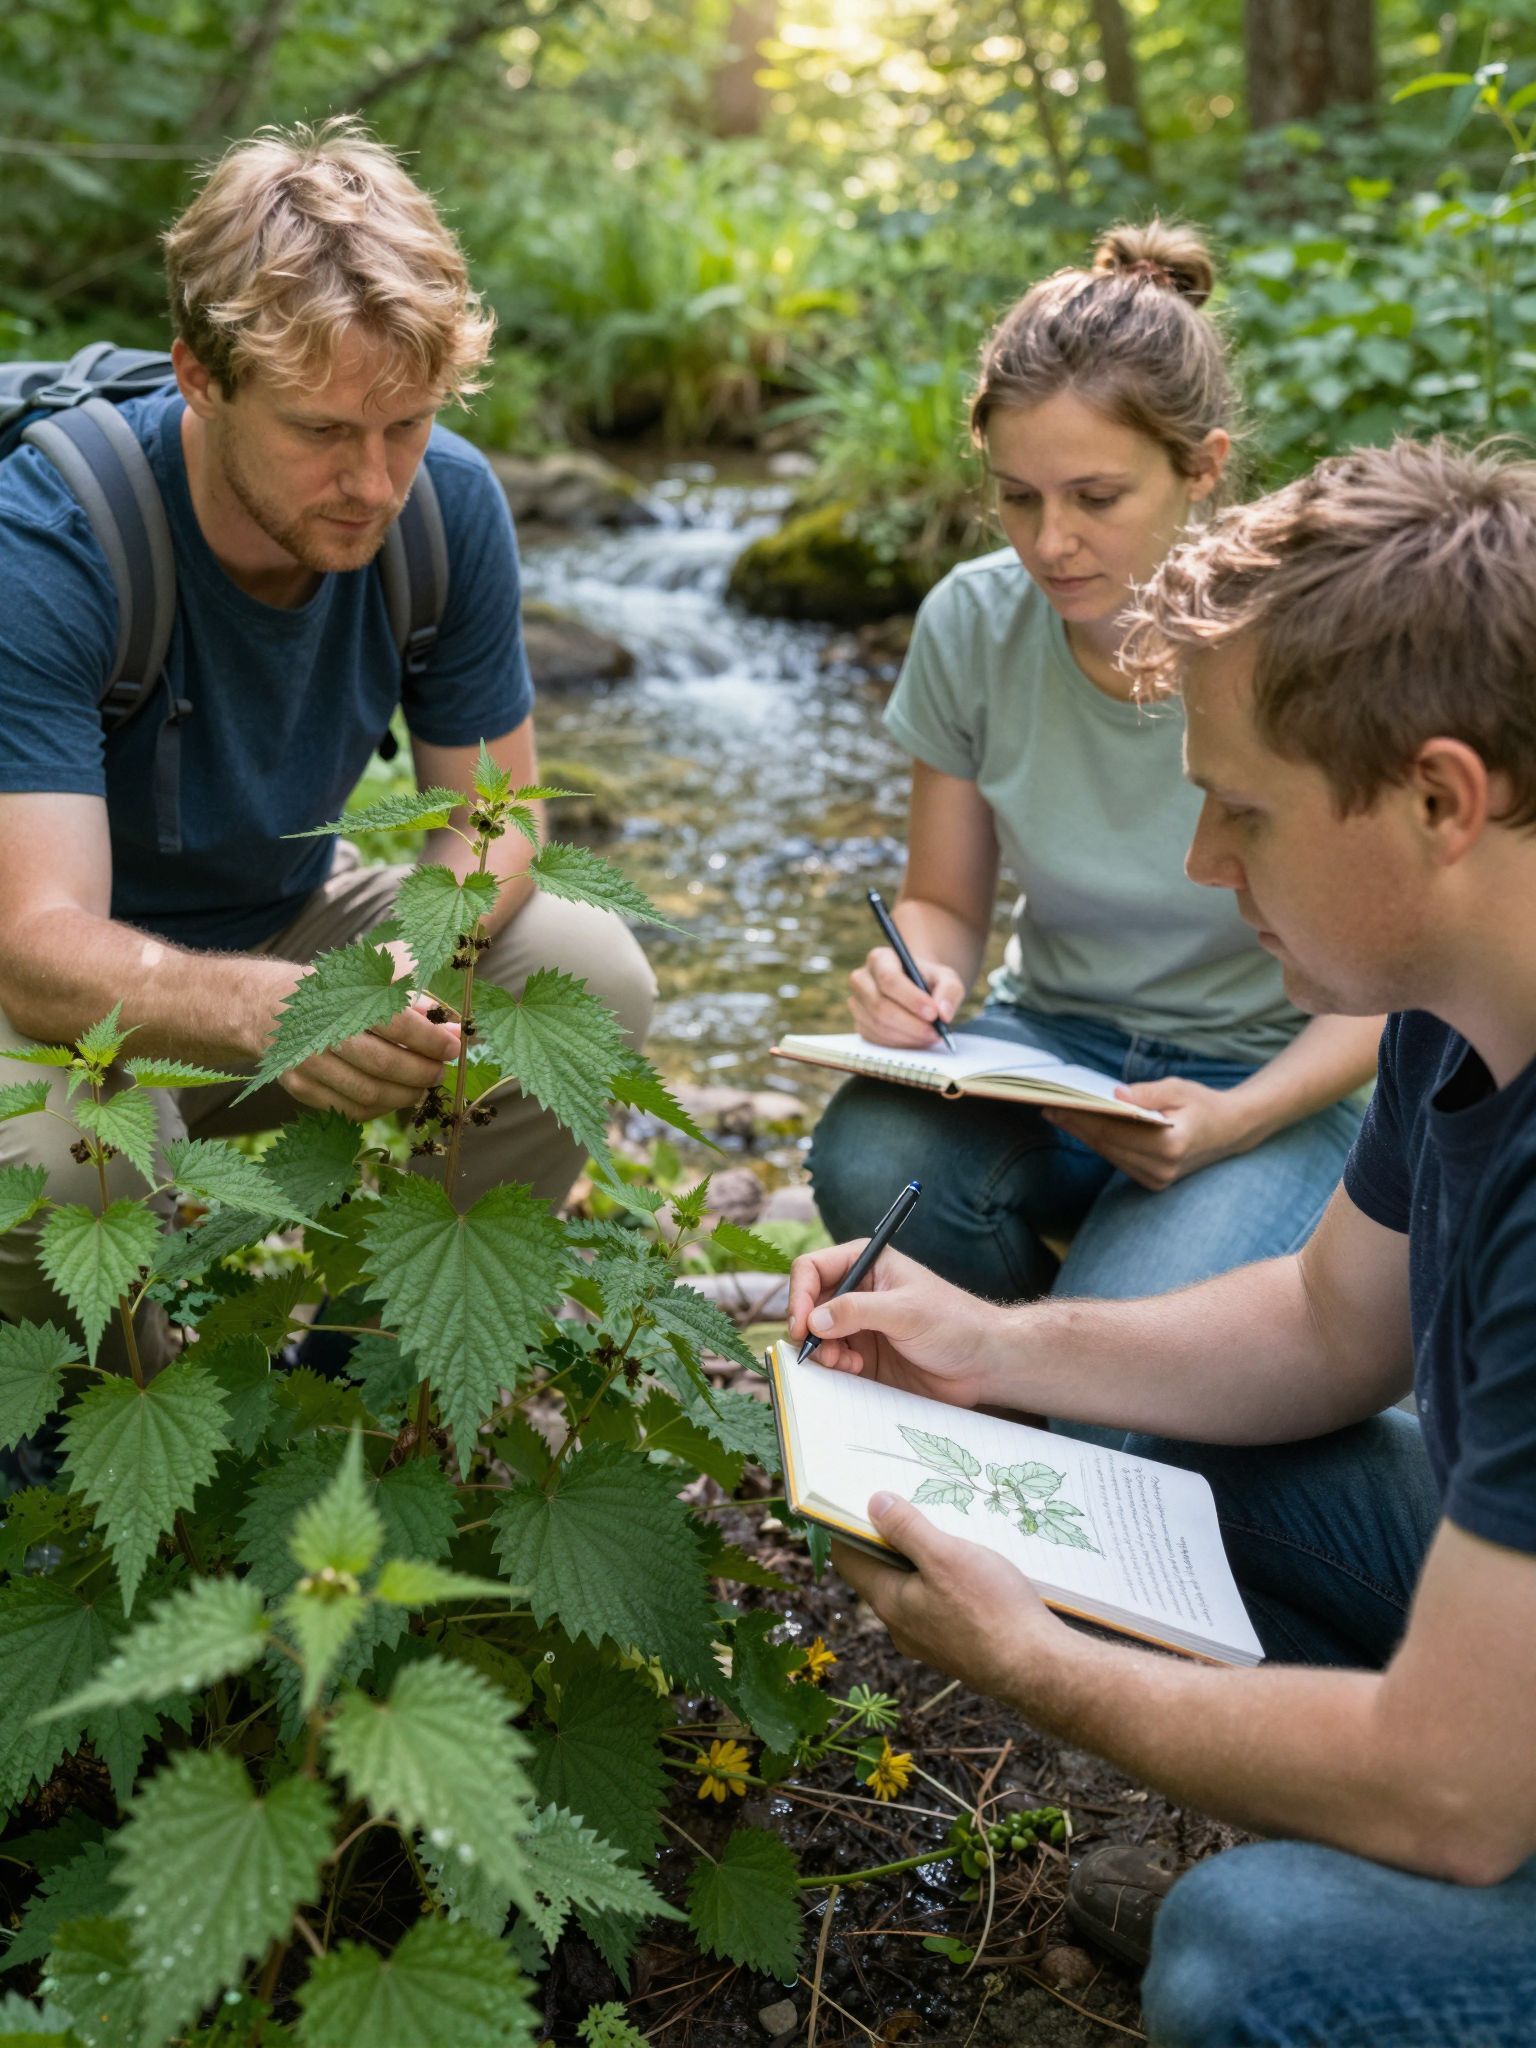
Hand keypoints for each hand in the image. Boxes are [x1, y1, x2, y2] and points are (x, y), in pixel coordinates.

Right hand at [272, 972, 461, 1119]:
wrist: (274, 1004)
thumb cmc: (337, 988)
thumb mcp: (375, 975)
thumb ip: (415, 996)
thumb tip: (451, 1025)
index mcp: (342, 998)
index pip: (395, 1023)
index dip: (430, 1040)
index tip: (453, 1047)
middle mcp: (321, 1033)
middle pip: (382, 1065)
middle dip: (421, 1073)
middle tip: (440, 1071)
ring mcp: (306, 1064)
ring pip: (367, 1094)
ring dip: (404, 1095)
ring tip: (423, 1086)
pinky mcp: (299, 1087)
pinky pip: (349, 1109)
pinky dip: (380, 1108)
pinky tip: (395, 1095)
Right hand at [787, 1242, 1005, 1409]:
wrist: (984, 1363)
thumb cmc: (954, 1323)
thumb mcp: (906, 1311)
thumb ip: (858, 1312)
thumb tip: (814, 1320)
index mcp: (865, 1264)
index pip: (812, 1269)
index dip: (800, 1294)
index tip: (802, 1324)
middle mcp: (857, 1292)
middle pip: (808, 1305)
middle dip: (808, 1329)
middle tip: (819, 1352)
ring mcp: (859, 1325)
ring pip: (816, 1336)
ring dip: (822, 1352)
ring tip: (844, 1364)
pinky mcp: (864, 1356)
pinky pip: (832, 1361)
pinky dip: (834, 1368)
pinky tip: (854, 1371)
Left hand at [833, 1492, 1058, 1704]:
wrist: (1037, 1669)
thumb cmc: (991, 1609)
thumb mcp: (946, 1556)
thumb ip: (906, 1529)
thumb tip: (873, 1503)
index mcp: (889, 1602)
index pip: (848, 1559)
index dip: (849, 1526)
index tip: (864, 1496)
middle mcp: (901, 1626)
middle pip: (881, 1573)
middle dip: (891, 1539)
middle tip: (912, 1503)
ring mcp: (929, 1641)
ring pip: (913, 1590)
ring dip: (922, 1561)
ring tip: (946, 1530)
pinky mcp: (957, 1647)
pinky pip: (938, 1607)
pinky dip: (944, 1583)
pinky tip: (971, 1570)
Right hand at [847, 946, 963, 1048]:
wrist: (915, 988)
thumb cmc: (928, 980)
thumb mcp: (946, 977)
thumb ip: (950, 991)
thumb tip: (944, 1014)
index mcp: (880, 959)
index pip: (888, 979)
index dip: (911, 999)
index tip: (933, 1013)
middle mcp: (861, 980)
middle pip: (880, 1006)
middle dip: (911, 1024)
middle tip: (935, 1032)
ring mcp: (857, 1004)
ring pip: (878, 1026)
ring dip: (907, 1037)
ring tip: (930, 1036)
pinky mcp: (860, 1024)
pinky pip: (877, 1039)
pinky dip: (900, 1044)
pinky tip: (917, 1039)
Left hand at [1043, 1076, 1254, 1191]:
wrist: (1230, 1131)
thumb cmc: (1204, 1104)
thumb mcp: (1179, 1089)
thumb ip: (1148, 1093)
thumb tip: (1116, 1094)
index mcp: (1170, 1145)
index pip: (1115, 1131)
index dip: (1083, 1118)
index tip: (1057, 1105)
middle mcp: (1162, 1169)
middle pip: (1107, 1145)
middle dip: (1077, 1126)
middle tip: (1050, 1107)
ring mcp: (1157, 1180)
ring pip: (1110, 1155)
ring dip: (1085, 1135)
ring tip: (1061, 1115)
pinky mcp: (1153, 1182)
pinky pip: (1119, 1160)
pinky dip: (1102, 1143)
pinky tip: (1085, 1127)